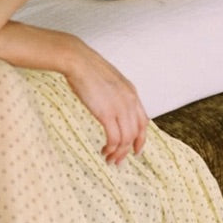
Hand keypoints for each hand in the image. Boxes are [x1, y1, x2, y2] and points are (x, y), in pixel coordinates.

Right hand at [63, 41, 147, 164]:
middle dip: (128, 151)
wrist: (79, 61)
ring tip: (109, 159)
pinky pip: (114, 138)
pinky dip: (111, 148)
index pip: (144, 122)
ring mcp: (120, 108)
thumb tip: (109, 107)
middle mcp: (130, 102)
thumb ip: (115, 96)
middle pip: (136, 133)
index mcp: (132, 94)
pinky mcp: (107, 113)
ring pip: (126, 139)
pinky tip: (104, 151)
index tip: (136, 151)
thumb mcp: (109, 82)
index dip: (141, 139)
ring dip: (118, 153)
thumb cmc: (88, 70)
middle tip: (119, 161)